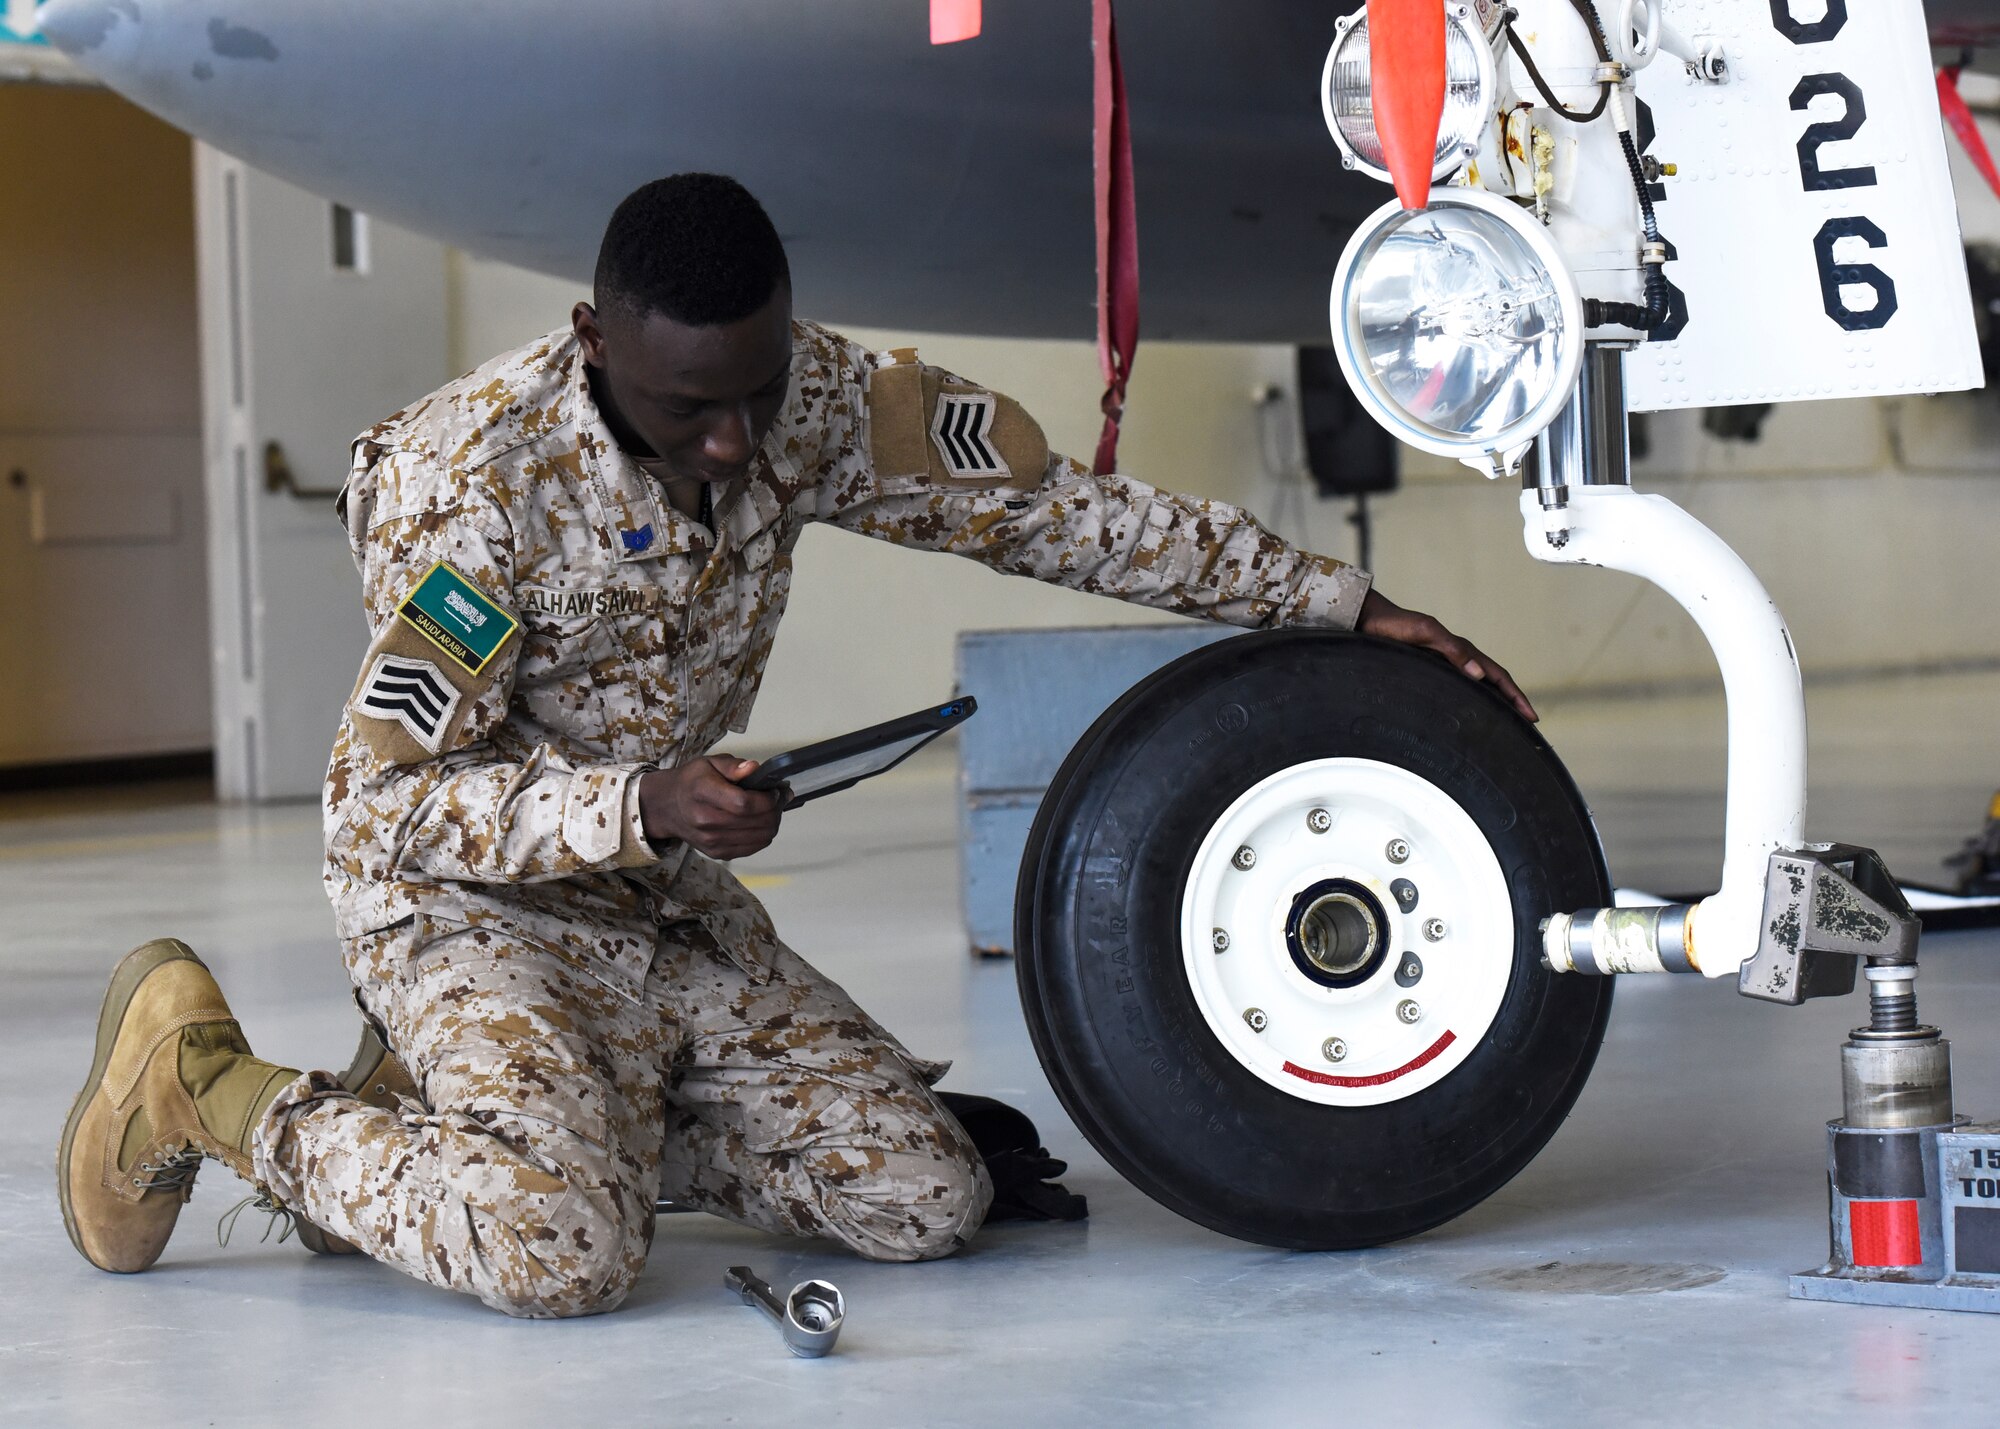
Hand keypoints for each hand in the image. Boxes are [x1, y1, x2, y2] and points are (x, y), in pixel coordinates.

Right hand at [637, 755, 782, 858]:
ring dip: (773, 823)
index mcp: (703, 793)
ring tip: (772, 809)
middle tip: (779, 798)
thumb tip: (754, 769)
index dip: (767, 799)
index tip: (776, 790)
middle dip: (775, 810)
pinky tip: (761, 822)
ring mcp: (712, 841)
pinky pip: (753, 848)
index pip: (744, 803)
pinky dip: (763, 835)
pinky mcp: (717, 853)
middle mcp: (706, 821)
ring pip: (760, 837)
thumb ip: (732, 765)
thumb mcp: (708, 763)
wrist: (667, 807)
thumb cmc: (692, 781)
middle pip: (756, 822)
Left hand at [1356, 589, 1538, 722]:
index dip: (1515, 695)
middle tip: (1527, 723)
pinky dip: (1473, 699)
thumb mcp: (1425, 632)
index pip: (1497, 675)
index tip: (1530, 715)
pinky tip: (1471, 713)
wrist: (1371, 621)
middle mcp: (1458, 658)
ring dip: (1496, 702)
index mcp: (1461, 649)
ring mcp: (1446, 664)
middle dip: (1513, 702)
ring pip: (1479, 686)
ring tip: (1506, 722)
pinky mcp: (1432, 671)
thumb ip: (1452, 649)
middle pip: (1494, 682)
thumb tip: (1479, 672)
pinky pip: (1461, 687)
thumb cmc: (1395, 625)